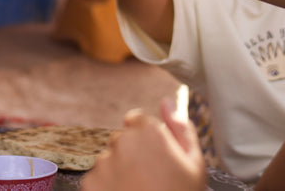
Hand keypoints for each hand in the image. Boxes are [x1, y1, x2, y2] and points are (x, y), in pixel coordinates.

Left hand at [82, 99, 205, 190]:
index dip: (147, 139)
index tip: (156, 159)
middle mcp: (121, 141)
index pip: (136, 120)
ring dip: (119, 172)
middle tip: (150, 180)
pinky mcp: (89, 183)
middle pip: (122, 141)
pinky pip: (97, 180)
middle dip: (132, 155)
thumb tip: (166, 102)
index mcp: (147, 131)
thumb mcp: (194, 164)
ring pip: (109, 161)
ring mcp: (103, 162)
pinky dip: (107, 188)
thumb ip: (181, 128)